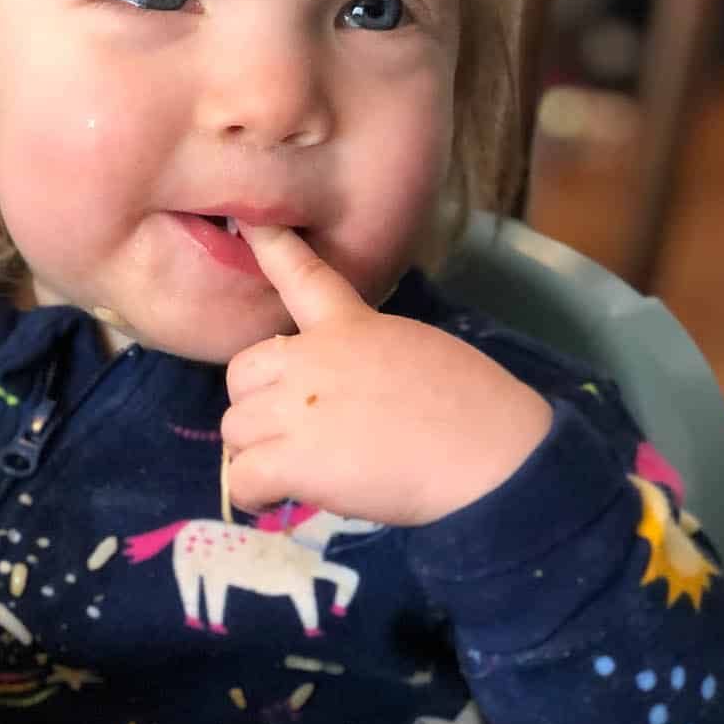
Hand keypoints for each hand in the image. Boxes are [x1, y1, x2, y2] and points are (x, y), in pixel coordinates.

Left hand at [220, 226, 551, 526]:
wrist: (489, 455)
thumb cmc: (475, 409)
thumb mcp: (418, 353)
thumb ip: (368, 360)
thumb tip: (348, 398)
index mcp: (351, 326)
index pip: (303, 275)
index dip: (271, 246)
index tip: (249, 222)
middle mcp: (313, 358)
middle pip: (242, 373)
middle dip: (255, 403)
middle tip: (289, 433)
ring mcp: (297, 407)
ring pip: (234, 429)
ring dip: (255, 453)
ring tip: (292, 474)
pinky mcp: (293, 459)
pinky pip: (243, 477)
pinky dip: (252, 495)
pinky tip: (273, 502)